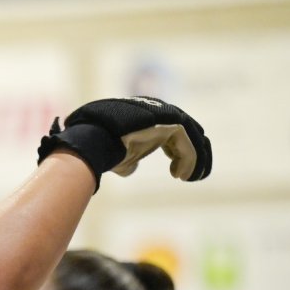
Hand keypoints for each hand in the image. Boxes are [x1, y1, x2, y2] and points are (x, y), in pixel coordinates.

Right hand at [37, 97, 212, 188]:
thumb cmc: (101, 147)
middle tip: (196, 176)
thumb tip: (131, 169)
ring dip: (196, 160)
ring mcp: (166, 114)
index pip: (175, 132)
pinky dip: (188, 161)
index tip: (178, 174)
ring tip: (192, 178)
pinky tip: (180, 176)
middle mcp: (160, 111)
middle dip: (196, 154)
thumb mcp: (118, 154)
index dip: (180, 153)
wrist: (93, 139)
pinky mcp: (170, 122)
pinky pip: (187, 143)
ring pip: (193, 137)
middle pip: (190, 131)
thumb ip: (128, 158)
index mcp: (150, 116)